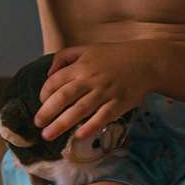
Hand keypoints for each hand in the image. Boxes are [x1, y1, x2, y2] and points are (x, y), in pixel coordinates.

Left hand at [34, 41, 157, 141]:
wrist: (147, 61)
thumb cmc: (115, 55)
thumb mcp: (88, 48)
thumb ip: (65, 56)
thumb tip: (49, 72)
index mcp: (81, 66)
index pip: (56, 81)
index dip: (45, 94)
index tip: (42, 104)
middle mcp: (91, 79)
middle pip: (64, 97)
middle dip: (47, 112)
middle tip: (37, 124)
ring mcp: (105, 92)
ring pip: (80, 110)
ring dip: (62, 124)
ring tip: (48, 135)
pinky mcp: (120, 103)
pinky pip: (103, 116)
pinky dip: (91, 126)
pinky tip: (80, 135)